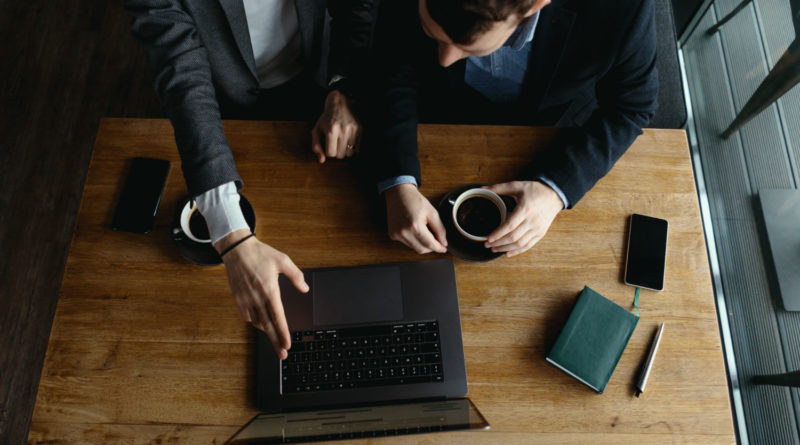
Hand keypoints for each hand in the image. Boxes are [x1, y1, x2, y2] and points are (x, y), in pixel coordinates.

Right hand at [215, 229, 308, 359]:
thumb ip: (296, 276)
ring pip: (258, 322)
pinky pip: (247, 316)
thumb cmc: (261, 254)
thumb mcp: (283, 261)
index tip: (288, 344)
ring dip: (267, 331)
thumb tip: (305, 289)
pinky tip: (261, 323)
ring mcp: (245, 299)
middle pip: (267, 326)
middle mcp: (257, 297)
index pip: (278, 317)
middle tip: (282, 354)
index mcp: (269, 290)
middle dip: (276, 342)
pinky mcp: (238, 298)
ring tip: (275, 338)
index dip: (283, 333)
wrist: (237, 249)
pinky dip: (255, 322)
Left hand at [311, 90, 360, 162]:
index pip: (331, 154)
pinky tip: (348, 140)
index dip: (328, 151)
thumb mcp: (316, 130)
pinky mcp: (360, 129)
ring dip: (344, 151)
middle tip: (335, 143)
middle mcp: (343, 130)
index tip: (328, 144)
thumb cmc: (326, 119)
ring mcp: (353, 130)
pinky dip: (352, 147)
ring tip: (341, 142)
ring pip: (349, 154)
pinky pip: (357, 148)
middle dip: (336, 152)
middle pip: (340, 155)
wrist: (339, 104)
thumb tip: (322, 161)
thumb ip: (316, 146)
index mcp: (331, 131)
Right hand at [384, 183, 447, 253]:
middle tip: (437, 241)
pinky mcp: (392, 235)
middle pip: (421, 249)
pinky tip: (415, 231)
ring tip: (425, 232)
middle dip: (431, 248)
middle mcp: (404, 232)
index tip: (444, 248)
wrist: (398, 193)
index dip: (438, 248)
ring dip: (422, 244)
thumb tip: (444, 243)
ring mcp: (396, 234)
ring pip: (414, 248)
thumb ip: (440, 229)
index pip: (429, 244)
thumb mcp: (432, 212)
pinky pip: (407, 243)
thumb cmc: (414, 200)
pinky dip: (414, 241)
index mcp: (415, 226)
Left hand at [484, 181, 563, 256]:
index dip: (498, 234)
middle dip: (498, 243)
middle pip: (513, 237)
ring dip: (505, 248)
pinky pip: (528, 245)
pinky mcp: (541, 233)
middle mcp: (532, 221)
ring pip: (520, 244)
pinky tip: (507, 253)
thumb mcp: (518, 185)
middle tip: (487, 244)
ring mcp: (538, 229)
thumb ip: (500, 188)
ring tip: (494, 249)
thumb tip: (483, 189)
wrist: (555, 194)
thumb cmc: (536, 190)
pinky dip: (517, 251)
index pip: (509, 226)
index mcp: (525, 209)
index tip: (488, 239)